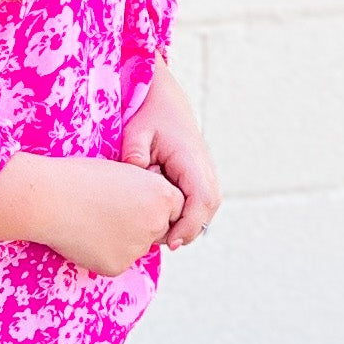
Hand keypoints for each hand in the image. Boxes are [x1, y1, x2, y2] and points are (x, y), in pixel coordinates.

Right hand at [0, 150, 179, 274]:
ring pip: (135, 248)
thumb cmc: (80, 178)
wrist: (48, 198)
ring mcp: (137, 248)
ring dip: (120, 240)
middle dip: (141, 225)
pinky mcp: (117, 266)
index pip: (174, 207)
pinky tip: (83, 236)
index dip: (153, 204)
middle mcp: (155, 223)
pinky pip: (115, 262)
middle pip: (157, 231)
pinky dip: (101, 254)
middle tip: (108, 212)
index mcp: (161, 195)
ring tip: (90, 221)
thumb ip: (143, 194)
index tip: (133, 200)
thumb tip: (150, 216)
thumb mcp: (122, 175)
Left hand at [119, 59, 219, 248]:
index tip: (170, 243)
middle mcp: (204, 169)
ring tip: (160, 233)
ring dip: (187, 224)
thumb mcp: (137, 131)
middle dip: (187, 231)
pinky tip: (162, 219)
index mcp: (192, 160)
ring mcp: (204, 173)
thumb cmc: (149, 115)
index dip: (188, 225)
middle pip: (208, 210)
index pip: (202, 200)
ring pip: (206, 209)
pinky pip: (198, 203)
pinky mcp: (198, 177)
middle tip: (160, 242)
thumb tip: (138, 174)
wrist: (163, 101)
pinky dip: (185, 215)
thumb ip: (135, 153)